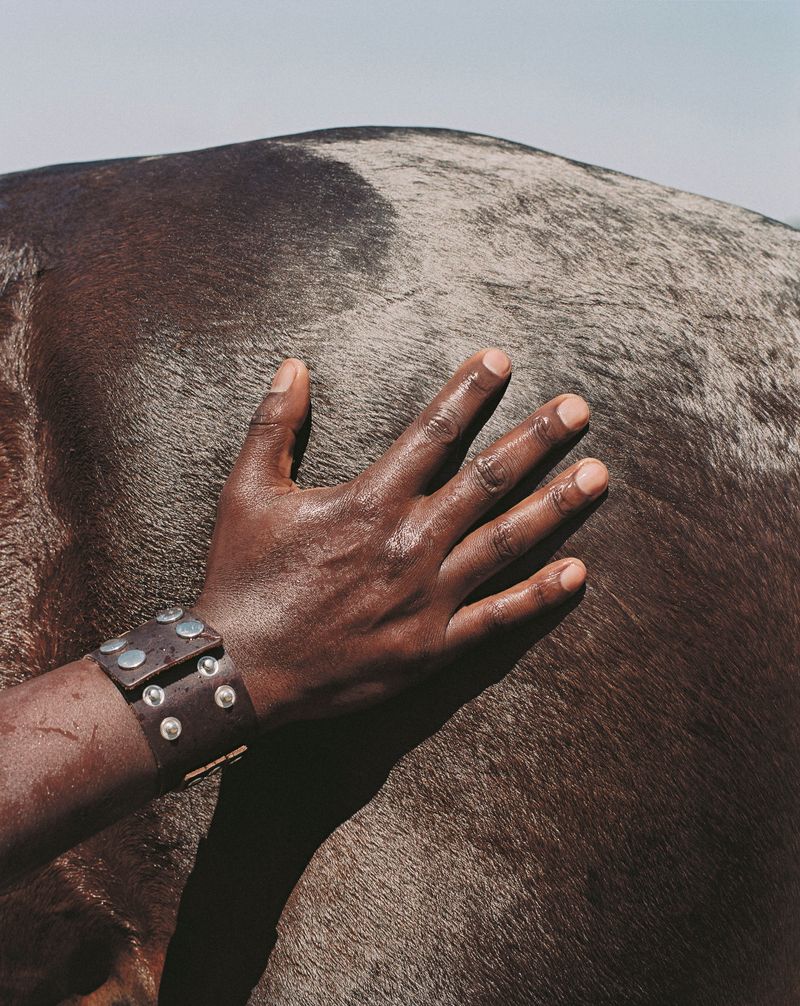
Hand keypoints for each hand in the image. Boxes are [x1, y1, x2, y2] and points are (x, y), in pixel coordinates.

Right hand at [195, 349, 607, 728]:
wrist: (241, 668)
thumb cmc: (244, 576)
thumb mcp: (247, 490)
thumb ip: (274, 425)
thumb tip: (293, 364)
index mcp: (370, 500)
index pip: (433, 431)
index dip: (470, 391)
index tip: (502, 359)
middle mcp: (410, 541)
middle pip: (489, 479)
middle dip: (538, 439)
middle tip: (579, 409)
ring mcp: (428, 596)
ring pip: (507, 542)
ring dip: (556, 505)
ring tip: (598, 476)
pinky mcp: (432, 645)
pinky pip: (497, 616)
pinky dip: (539, 595)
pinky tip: (578, 572)